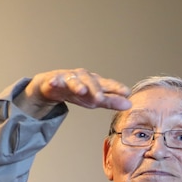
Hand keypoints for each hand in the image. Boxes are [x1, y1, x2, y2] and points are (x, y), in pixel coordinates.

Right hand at [15, 68, 131, 117]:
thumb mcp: (95, 99)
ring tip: (81, 90)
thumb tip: (129, 104)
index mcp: (95, 82)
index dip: (116, 88)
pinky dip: (54, 81)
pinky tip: (53, 82)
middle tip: (100, 98)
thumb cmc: (78, 91)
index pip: (108, 85)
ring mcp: (68, 78)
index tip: (127, 93)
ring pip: (74, 81)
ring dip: (77, 85)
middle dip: (96, 90)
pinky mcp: (54, 80)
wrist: (53, 86)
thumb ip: (111, 101)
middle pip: (91, 83)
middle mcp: (83, 78)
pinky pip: (54, 80)